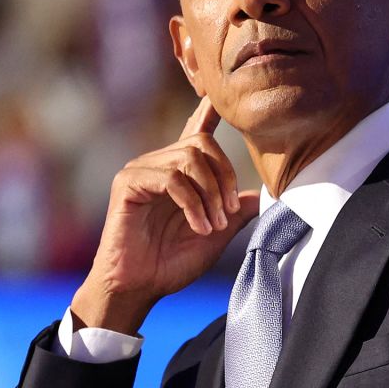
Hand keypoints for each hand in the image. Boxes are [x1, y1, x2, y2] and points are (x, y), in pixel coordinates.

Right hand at [71, 97, 260, 333]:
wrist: (137, 289)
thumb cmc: (170, 264)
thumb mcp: (215, 236)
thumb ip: (235, 213)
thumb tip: (260, 196)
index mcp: (178, 174)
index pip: (195, 132)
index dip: (209, 112)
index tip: (220, 98)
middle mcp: (158, 165)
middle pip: (202, 144)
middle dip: (225, 177)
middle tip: (228, 212)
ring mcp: (141, 171)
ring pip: (189, 159)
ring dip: (210, 194)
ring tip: (213, 225)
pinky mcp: (128, 183)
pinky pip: (171, 178)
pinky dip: (192, 203)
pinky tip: (198, 226)